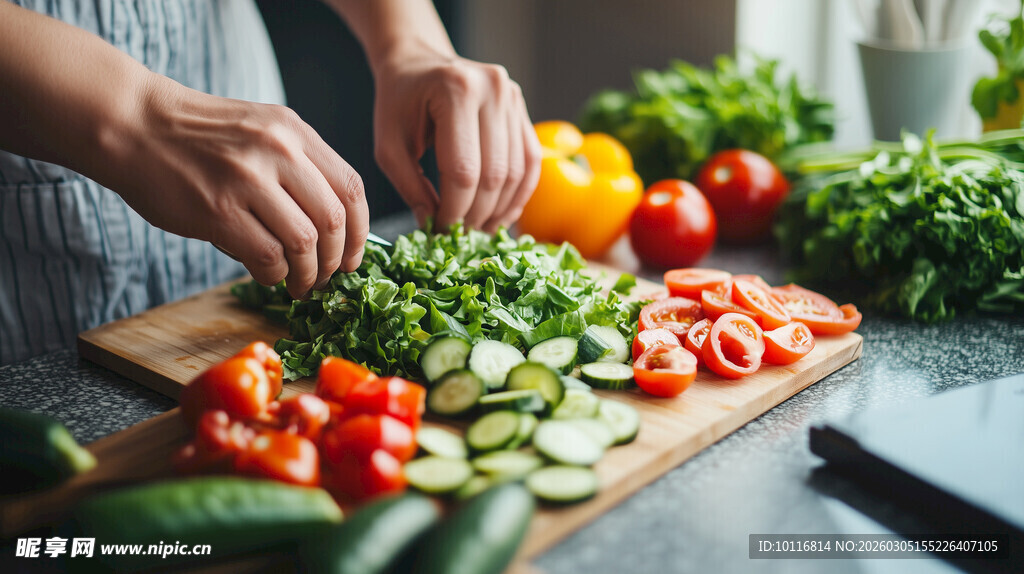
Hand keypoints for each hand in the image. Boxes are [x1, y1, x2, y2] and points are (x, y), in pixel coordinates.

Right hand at [103, 76, 368, 297]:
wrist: (132, 124)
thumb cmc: (196, 136)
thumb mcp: (260, 130)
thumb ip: (297, 166)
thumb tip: (334, 229)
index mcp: (294, 131)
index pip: (351, 188)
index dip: (361, 232)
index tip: (353, 257)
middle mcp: (278, 150)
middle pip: (333, 220)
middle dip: (335, 260)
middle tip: (325, 278)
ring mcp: (248, 180)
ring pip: (304, 243)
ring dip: (307, 274)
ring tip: (299, 284)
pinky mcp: (218, 210)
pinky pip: (266, 257)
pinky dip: (274, 275)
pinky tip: (267, 275)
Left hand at [371, 52, 541, 231]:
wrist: (419, 63)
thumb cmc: (399, 103)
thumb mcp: (389, 145)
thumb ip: (410, 187)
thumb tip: (433, 225)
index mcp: (455, 91)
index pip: (464, 170)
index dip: (455, 210)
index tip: (441, 231)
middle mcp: (493, 89)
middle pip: (495, 174)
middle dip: (477, 214)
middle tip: (460, 235)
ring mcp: (513, 97)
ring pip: (518, 173)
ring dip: (500, 210)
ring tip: (478, 229)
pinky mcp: (522, 109)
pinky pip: (530, 162)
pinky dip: (518, 194)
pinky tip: (500, 214)